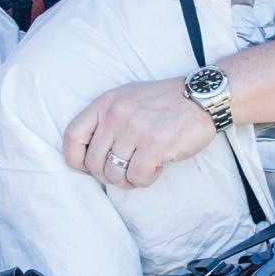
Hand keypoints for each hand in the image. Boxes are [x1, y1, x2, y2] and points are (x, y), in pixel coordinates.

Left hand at [63, 78, 216, 187]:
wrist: (202, 96)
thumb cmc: (164, 103)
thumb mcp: (127, 99)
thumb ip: (106, 120)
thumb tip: (89, 156)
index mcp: (105, 103)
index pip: (72, 137)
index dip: (76, 159)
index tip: (89, 167)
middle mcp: (116, 114)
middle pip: (93, 162)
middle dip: (108, 175)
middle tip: (126, 171)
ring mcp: (134, 128)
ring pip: (114, 174)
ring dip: (129, 179)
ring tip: (143, 168)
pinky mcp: (154, 143)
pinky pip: (138, 177)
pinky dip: (146, 179)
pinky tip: (157, 166)